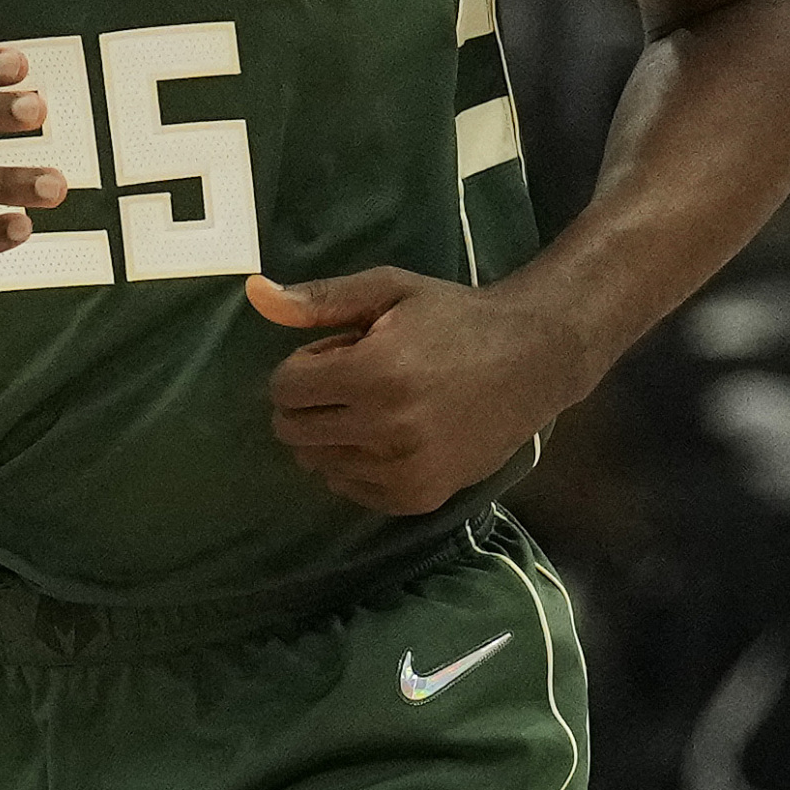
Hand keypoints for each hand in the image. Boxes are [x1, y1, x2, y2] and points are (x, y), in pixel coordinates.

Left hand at [248, 269, 587, 513]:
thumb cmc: (455, 318)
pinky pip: (351, 488)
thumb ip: (321, 299)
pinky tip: (392, 434)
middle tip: (354, 379)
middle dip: (310, 402)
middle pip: (294, 430)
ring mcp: (404, 470)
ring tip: (378, 405)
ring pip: (318, 463)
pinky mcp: (418, 497)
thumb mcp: (390, 291)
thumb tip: (255, 294)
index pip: (285, 388)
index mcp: (374, 372)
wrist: (533, 360)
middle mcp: (385, 429)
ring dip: (332, 434)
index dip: (303, 365)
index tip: (338, 352)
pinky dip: (356, 463)